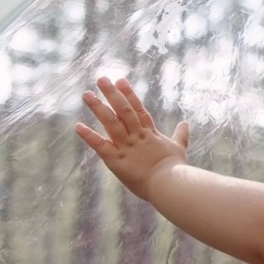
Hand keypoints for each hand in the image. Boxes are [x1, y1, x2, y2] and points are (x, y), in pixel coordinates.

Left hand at [74, 76, 188, 200]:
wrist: (170, 185)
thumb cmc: (176, 170)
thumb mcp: (179, 149)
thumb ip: (180, 135)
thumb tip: (185, 123)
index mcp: (150, 134)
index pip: (138, 110)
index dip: (129, 94)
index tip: (120, 80)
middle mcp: (137, 136)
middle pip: (123, 110)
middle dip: (112, 94)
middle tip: (101, 79)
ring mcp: (126, 147)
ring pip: (111, 123)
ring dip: (98, 108)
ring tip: (87, 94)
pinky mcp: (117, 161)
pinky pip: (101, 146)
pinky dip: (89, 136)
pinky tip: (78, 126)